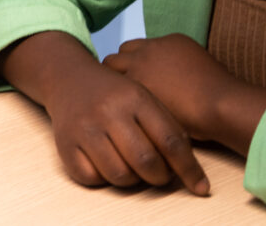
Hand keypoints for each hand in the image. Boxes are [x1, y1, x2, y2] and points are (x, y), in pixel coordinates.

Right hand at [0, 31, 208, 194]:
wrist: (69, 78)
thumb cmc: (114, 93)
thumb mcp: (143, 97)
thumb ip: (167, 126)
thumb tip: (188, 169)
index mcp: (135, 97)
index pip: (170, 141)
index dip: (189, 169)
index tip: (200, 186)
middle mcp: (108, 111)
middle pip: (146, 161)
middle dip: (160, 177)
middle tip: (160, 174)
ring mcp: (84, 127)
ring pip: (120, 175)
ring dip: (132, 179)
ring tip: (132, 167)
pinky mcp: (65, 143)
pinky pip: (91, 178)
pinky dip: (103, 178)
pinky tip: (107, 163)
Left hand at [103, 33, 265, 153]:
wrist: (221, 103)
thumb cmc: (220, 94)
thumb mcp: (200, 68)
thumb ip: (179, 68)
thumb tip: (173, 81)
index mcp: (170, 41)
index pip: (137, 47)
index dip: (133, 62)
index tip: (134, 77)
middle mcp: (150, 49)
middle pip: (119, 54)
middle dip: (117, 70)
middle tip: (118, 90)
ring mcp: (140, 64)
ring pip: (110, 67)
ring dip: (111, 82)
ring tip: (113, 100)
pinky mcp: (134, 84)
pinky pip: (112, 86)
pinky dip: (112, 95)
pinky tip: (115, 108)